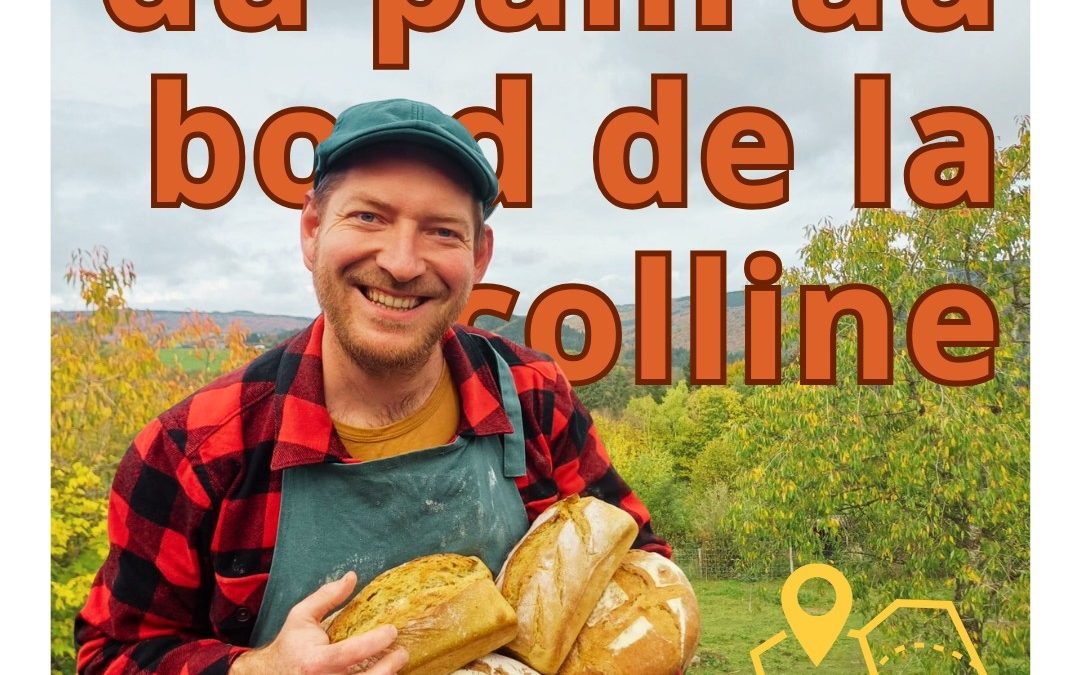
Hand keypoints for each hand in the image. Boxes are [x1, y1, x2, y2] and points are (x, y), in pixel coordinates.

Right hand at [230, 571, 408, 673]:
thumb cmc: (290, 646)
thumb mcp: (301, 616)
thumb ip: (326, 597)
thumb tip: (352, 577)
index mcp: (315, 660)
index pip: (351, 652)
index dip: (375, 642)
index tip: (391, 631)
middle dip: (389, 667)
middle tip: (401, 653)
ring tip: (395, 665)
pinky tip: (382, 673)